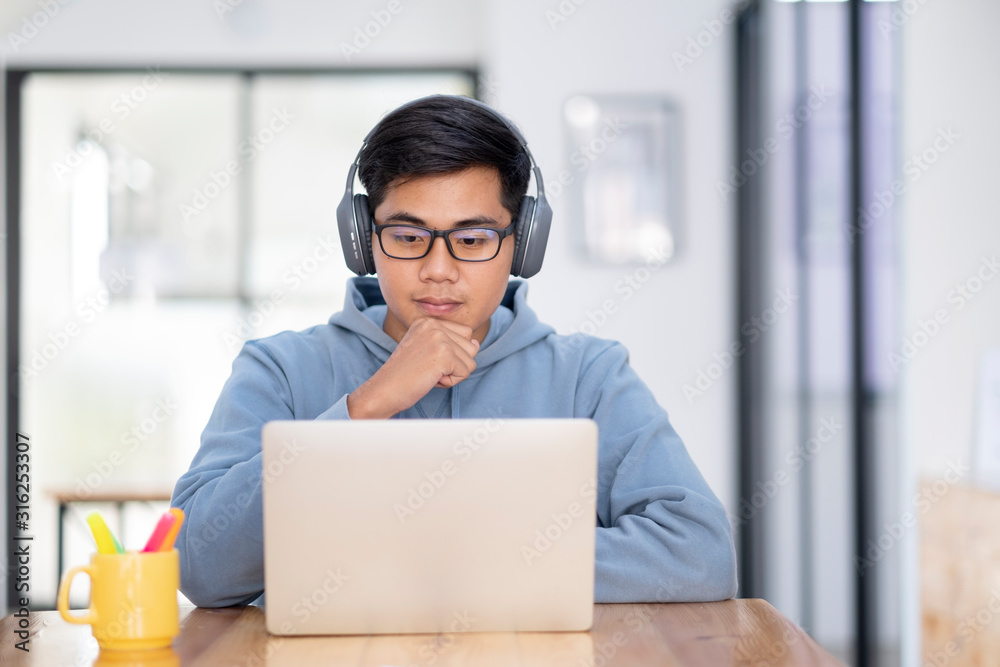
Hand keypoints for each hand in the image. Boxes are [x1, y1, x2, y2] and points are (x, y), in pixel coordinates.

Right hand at [347, 318, 479, 418]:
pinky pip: (465, 372)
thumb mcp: (426, 350)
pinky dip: (451, 382)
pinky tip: (431, 379)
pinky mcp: (444, 354)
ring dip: (453, 373)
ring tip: (430, 373)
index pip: (464, 334)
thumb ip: (450, 344)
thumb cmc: (404, 374)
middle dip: (455, 363)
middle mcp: (434, 324)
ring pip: (470, 360)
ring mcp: (439, 338)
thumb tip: (476, 344)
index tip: (428, 360)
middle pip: (470, 346)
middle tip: (429, 368)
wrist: (385, 389)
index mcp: (428, 321)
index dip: (452, 354)